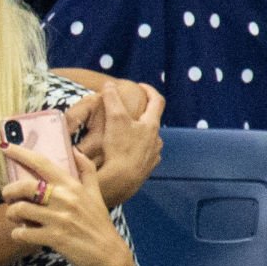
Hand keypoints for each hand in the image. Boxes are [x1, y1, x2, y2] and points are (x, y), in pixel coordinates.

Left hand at [2, 145, 134, 265]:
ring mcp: (59, 218)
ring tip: (15, 218)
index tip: (5, 146)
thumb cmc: (99, 224)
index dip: (21, 153)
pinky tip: (21, 234)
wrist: (109, 255)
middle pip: (24, 186)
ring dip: (11, 214)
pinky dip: (17, 234)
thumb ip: (86, 171)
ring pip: (20, 209)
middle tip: (9, 198)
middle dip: (9, 191)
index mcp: (72, 185)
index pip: (42, 163)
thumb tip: (76, 151)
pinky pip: (23, 233)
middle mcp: (64, 198)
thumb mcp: (96, 194)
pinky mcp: (55, 238)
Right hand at [78, 82, 162, 204]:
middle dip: (141, 117)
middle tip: (128, 114)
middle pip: (152, 123)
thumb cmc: (119, 148)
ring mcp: (152, 157)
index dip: (149, 90)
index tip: (140, 86)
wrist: (121, 181)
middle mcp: (156, 141)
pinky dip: (135, 154)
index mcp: (151, 125)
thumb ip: (112, 99)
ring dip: (138, 137)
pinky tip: (124, 157)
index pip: (157, 101)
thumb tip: (109, 84)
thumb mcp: (114, 118)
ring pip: (148, 142)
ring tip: (124, 137)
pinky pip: (143, 158)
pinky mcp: (145, 171)